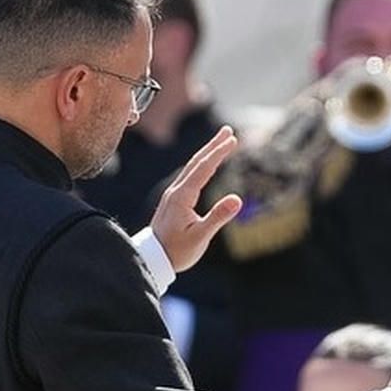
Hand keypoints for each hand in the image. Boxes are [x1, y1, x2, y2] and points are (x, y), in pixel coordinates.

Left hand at [147, 128, 243, 272]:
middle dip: (213, 145)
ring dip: (207, 152)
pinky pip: (190, 176)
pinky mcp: (174, 200)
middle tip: (228, 130)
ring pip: (192, 167)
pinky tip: (207, 164)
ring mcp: (173, 195)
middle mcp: (176, 191)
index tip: (233, 139)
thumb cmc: (177, 251)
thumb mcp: (200, 237)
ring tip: (221, 141)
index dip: (219, 153)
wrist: (153, 260)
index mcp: (182, 197)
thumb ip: (217, 217)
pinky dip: (201, 164)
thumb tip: (237, 199)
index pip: (203, 168)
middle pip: (196, 162)